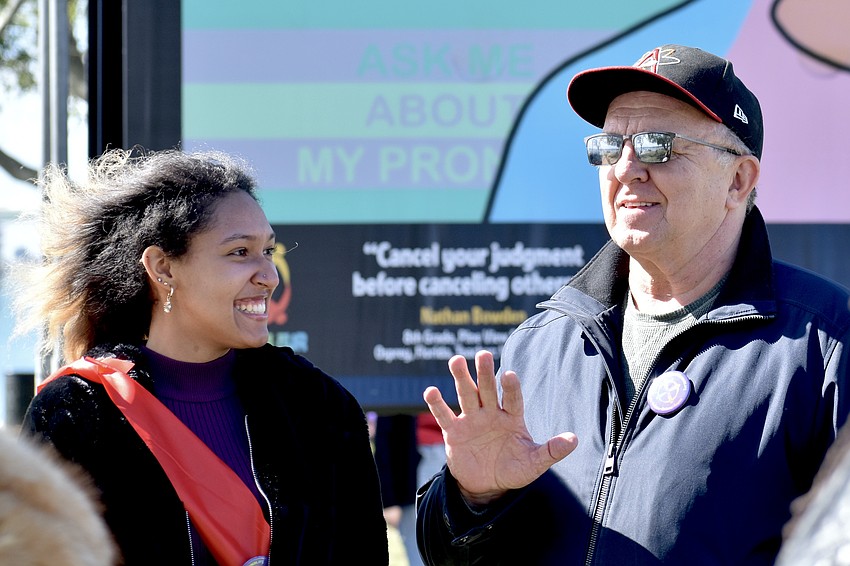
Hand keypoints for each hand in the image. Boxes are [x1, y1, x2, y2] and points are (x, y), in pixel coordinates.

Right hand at [423, 350, 577, 506]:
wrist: (487, 485)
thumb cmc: (512, 469)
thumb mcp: (533, 463)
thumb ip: (551, 451)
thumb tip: (574, 439)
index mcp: (511, 417)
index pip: (512, 399)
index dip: (510, 388)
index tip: (509, 375)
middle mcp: (490, 413)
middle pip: (487, 389)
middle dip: (484, 373)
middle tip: (483, 354)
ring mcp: (471, 420)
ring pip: (465, 395)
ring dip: (461, 378)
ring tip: (456, 360)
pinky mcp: (453, 432)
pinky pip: (444, 415)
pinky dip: (437, 404)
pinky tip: (431, 391)